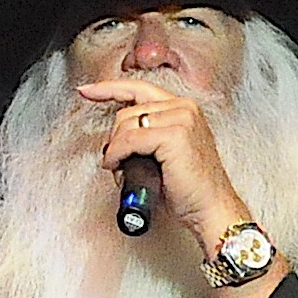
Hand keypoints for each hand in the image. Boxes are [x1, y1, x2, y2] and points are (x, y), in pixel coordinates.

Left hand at [76, 79, 251, 256]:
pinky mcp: (174, 135)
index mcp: (184, 108)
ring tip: (119, 168)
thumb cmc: (189, 190)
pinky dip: (117, 154)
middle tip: (116, 161)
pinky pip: (129, 139)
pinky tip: (116, 166)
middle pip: (129, 110)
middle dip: (115, 137)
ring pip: (126, 123)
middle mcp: (184, 107)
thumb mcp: (165, 154)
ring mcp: (181, 119)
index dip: (109, 88)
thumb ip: (145, 138)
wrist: (210, 209)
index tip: (86, 90)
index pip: (140, 88)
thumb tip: (113, 141)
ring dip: (114, 148)